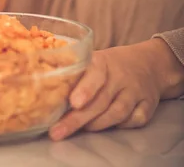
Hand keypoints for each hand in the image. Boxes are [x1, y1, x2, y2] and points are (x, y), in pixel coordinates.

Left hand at [49, 39, 180, 140]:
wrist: (148, 63)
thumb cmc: (111, 64)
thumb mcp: (94, 59)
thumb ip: (74, 70)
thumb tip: (41, 77)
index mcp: (103, 61)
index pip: (95, 74)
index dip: (85, 89)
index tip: (73, 103)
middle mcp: (121, 76)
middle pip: (101, 100)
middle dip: (78, 118)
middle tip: (58, 131)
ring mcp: (135, 91)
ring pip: (117, 112)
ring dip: (96, 124)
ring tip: (78, 129)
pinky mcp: (147, 105)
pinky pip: (134, 120)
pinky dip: (121, 126)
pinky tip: (107, 127)